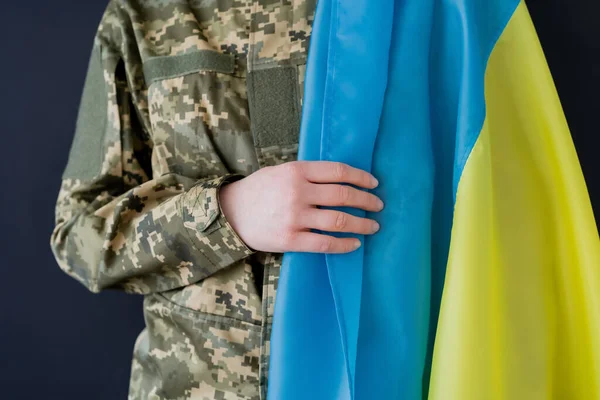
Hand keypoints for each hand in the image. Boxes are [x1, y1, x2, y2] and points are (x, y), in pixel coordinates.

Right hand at [219, 161, 382, 253]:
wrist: (231, 212)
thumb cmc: (260, 190)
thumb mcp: (281, 171)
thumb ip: (308, 173)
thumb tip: (343, 178)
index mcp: (297, 171)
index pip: (338, 172)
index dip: (361, 177)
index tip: (374, 184)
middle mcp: (297, 192)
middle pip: (343, 195)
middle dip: (367, 201)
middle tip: (378, 206)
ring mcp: (294, 217)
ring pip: (338, 220)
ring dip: (362, 223)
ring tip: (373, 226)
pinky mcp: (290, 239)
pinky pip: (325, 243)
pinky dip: (344, 244)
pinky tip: (355, 244)